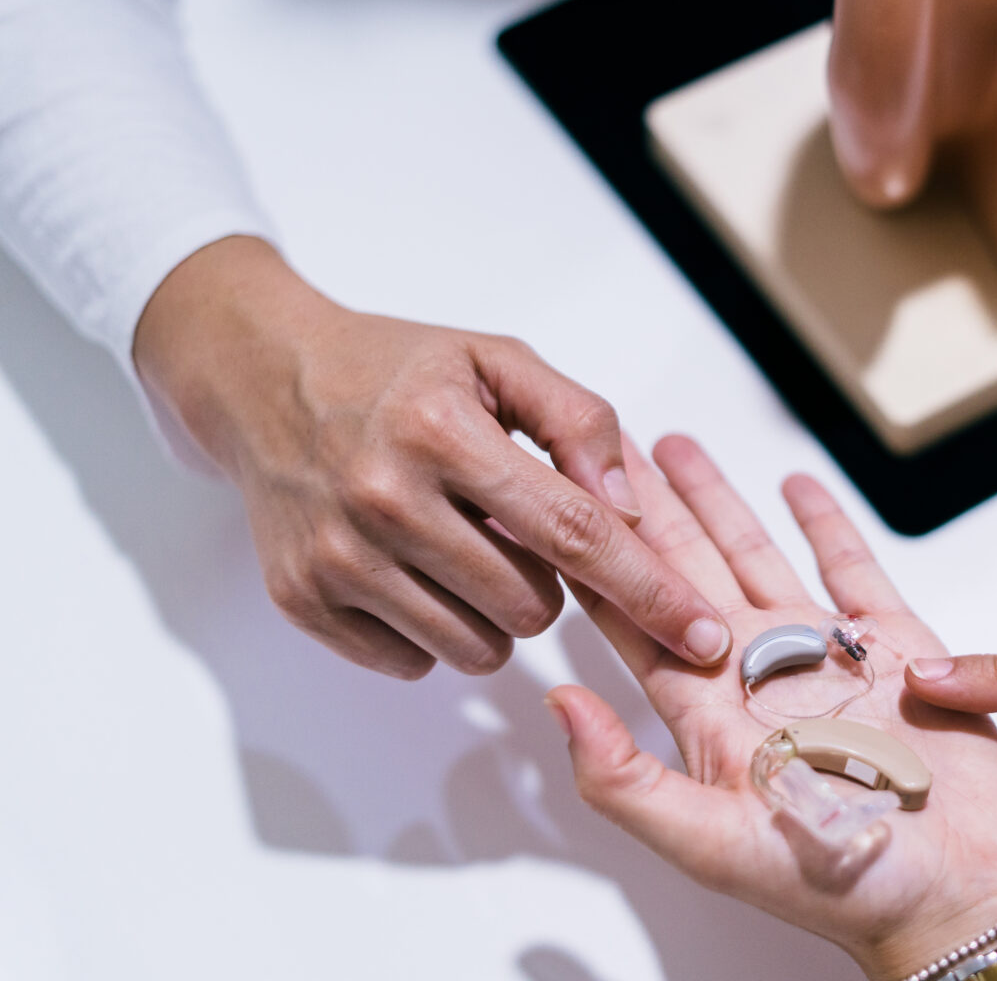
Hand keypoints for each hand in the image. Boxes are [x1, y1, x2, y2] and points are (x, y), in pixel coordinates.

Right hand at [133, 237, 730, 677]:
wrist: (264, 380)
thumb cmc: (398, 372)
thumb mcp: (498, 362)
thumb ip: (580, 424)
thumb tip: (632, 513)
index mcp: (442, 431)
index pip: (576, 533)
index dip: (651, 591)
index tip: (705, 636)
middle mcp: (382, 499)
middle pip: (532, 605)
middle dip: (549, 583)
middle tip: (509, 527)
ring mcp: (335, 558)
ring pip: (476, 648)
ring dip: (494, 611)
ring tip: (460, 545)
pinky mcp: (302, 601)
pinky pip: (413, 662)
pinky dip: (432, 629)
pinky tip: (412, 568)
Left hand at [547, 436, 996, 980]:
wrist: (961, 896)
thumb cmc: (844, 889)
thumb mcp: (715, 843)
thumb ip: (627, 778)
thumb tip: (556, 702)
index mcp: (712, 716)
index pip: (635, 621)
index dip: (595, 561)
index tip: (556, 503)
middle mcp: (761, 676)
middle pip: (685, 571)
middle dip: (647, 509)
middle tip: (605, 445)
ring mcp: (827, 657)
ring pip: (756, 556)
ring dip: (717, 502)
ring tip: (678, 448)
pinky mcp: (895, 648)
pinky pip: (851, 567)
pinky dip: (823, 522)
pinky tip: (796, 485)